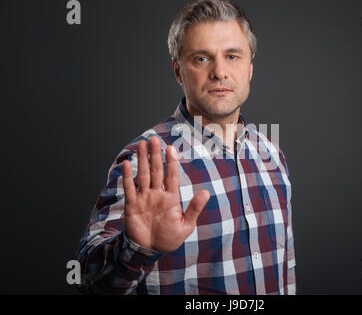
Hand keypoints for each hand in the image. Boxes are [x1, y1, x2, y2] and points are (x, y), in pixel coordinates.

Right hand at [122, 136, 209, 251]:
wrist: (150, 250)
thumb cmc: (169, 238)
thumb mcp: (186, 225)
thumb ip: (195, 208)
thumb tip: (206, 192)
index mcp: (170, 198)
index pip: (171, 176)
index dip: (171, 162)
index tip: (170, 148)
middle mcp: (156, 194)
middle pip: (156, 170)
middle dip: (154, 155)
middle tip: (153, 139)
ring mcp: (144, 198)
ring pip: (142, 175)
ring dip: (141, 160)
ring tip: (141, 145)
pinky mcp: (132, 206)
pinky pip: (129, 189)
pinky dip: (127, 177)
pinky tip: (126, 164)